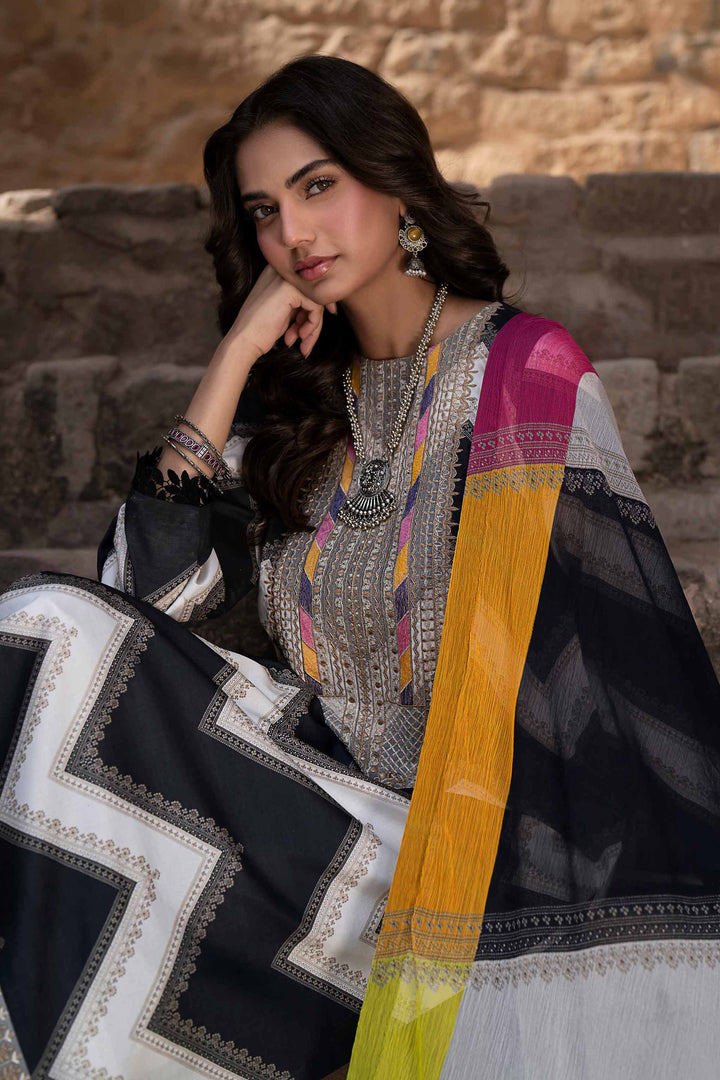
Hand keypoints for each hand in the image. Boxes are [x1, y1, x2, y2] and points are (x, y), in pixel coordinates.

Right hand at [220, 263, 337, 363]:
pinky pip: (315, 307)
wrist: (244, 341)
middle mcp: (280, 270)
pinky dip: (313, 326)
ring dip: (314, 326)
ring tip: (303, 343)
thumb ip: (301, 304)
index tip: (317, 324)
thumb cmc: (261, 330)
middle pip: (313, 291)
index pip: (307, 284)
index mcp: (276, 273)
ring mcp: (285, 278)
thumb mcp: (284, 312)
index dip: (316, 305)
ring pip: (316, 301)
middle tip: (307, 339)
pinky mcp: (290, 290)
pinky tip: (301, 338)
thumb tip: (329, 306)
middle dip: (315, 319)